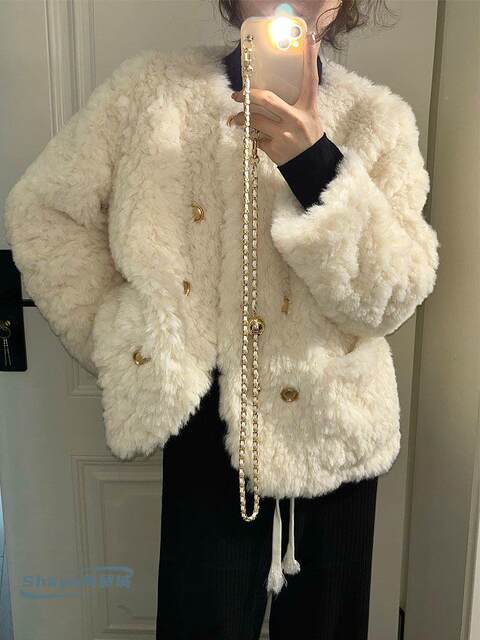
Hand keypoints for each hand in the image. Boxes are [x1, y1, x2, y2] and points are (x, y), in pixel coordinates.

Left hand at [229, 34, 324, 165]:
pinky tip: (254, 137)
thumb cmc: (308, 137)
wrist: (311, 165)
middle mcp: (296, 120)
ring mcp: (284, 136)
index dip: (310, 60)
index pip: (310, 80)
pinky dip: (252, 136)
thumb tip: (286, 80)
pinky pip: (256, 138)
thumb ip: (299, 99)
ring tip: (236, 119)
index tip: (308, 39)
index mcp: (308, 108)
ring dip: (242, 118)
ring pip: (254, 120)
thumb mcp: (310, 115)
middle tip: (237, 95)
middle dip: (248, 96)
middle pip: (267, 100)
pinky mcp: (275, 150)